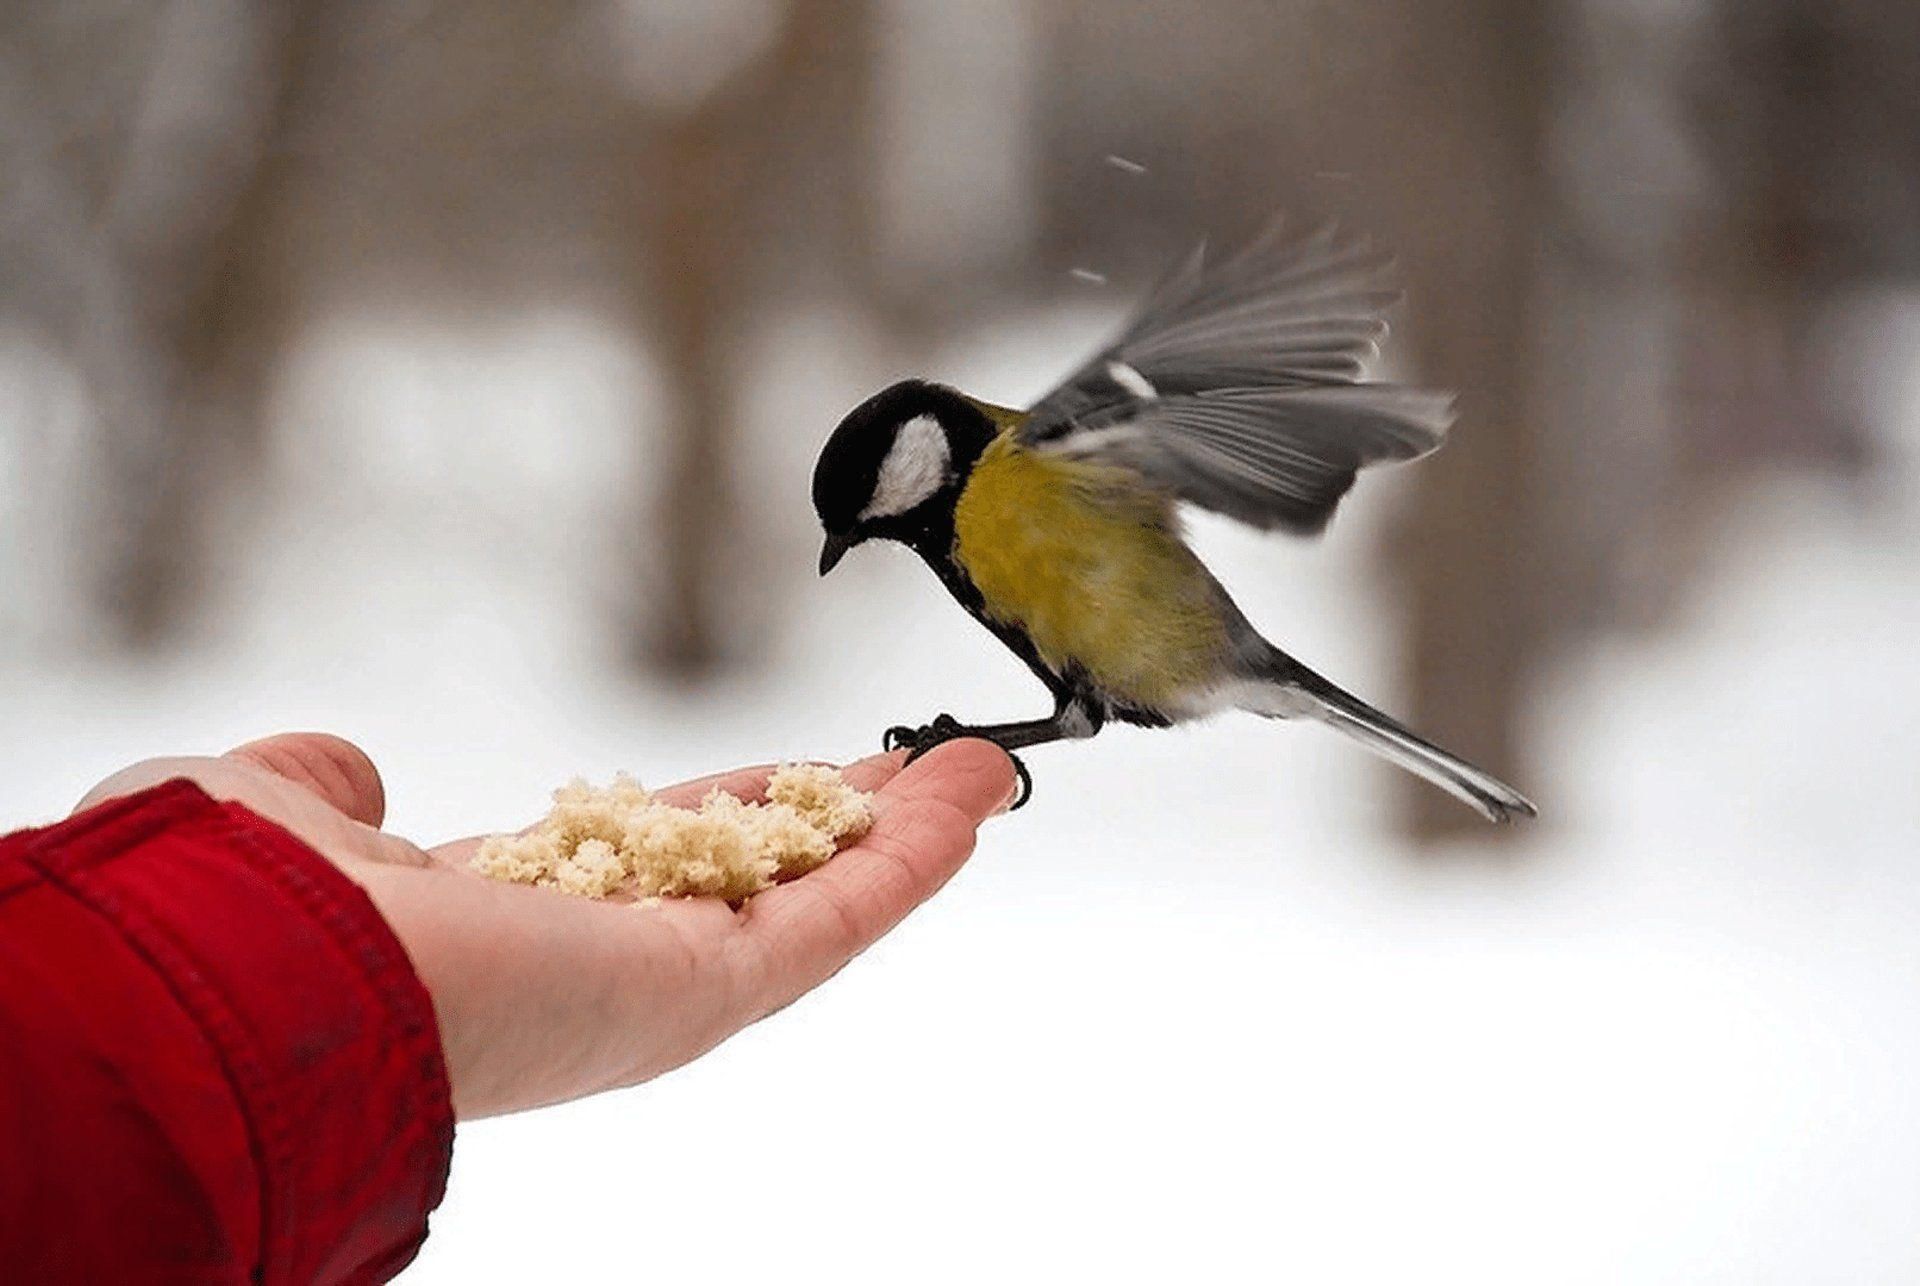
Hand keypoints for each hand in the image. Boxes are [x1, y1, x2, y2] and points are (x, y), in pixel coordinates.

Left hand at [77, 732, 1016, 1117]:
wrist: (252, 977)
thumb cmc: (242, 905)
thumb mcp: (279, 810)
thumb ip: (328, 791)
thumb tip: (347, 775)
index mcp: (511, 924)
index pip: (651, 862)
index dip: (731, 811)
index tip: (789, 774)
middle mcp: (597, 967)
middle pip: (758, 885)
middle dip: (844, 825)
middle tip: (923, 772)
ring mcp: (661, 989)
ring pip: (817, 905)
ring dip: (906, 838)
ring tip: (980, 774)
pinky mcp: (707, 992)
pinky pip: (835, 918)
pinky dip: (912, 857)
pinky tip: (969, 798)